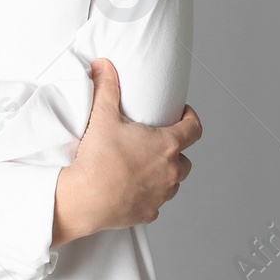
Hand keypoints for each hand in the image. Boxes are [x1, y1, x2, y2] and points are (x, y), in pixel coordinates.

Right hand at [52, 57, 201, 245]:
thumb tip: (103, 67)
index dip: (191, 119)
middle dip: (175, 150)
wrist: (85, 198)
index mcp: (166, 145)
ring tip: (143, 165)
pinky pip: (155, 202)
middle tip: (156, 142)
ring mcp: (161, 195)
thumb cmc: (98, 160)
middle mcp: (170, 172)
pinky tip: (132, 187)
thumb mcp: (103, 116)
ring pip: (173, 183)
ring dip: (164, 174)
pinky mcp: (148, 212)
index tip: (182, 115)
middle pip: (185, 159)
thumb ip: (106, 87)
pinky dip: (148, 195)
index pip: (194, 129)